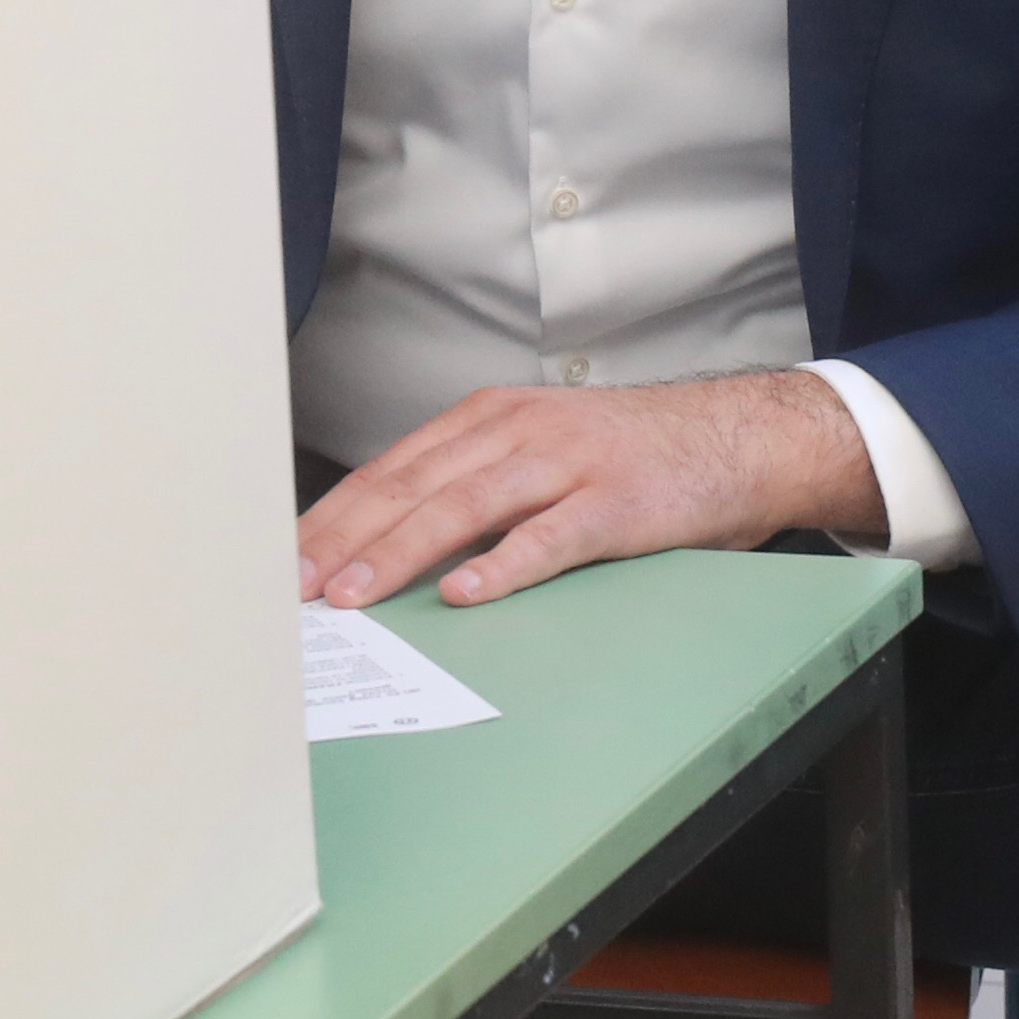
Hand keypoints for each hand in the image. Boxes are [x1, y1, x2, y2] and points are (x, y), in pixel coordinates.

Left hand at [297, 370, 883, 609]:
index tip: (280, 563)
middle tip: (291, 589)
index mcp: (488, 421)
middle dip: (343, 541)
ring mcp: (567, 463)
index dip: (331, 519)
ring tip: (354, 597)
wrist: (738, 437)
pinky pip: (551, 538)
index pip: (389, 472)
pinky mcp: (616, 503)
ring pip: (465, 507)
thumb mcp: (537, 452)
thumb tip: (387, 546)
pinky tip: (465, 592)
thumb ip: (471, 486)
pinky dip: (504, 565)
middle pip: (412, 487)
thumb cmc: (628, 457)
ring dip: (401, 554)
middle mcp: (517, 432)